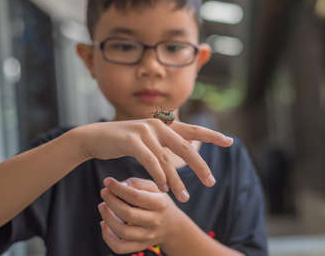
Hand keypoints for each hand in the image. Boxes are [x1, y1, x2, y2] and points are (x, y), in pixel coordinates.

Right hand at [75, 119, 232, 201]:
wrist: (94, 138)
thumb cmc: (123, 142)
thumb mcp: (147, 141)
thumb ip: (165, 145)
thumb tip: (184, 154)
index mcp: (164, 126)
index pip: (193, 131)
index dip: (212, 136)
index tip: (230, 141)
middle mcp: (158, 125)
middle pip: (186, 147)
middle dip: (200, 166)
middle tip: (211, 182)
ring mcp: (145, 131)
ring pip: (167, 159)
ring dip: (177, 181)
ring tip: (185, 197)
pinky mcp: (132, 140)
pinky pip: (150, 161)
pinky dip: (158, 177)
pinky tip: (164, 189)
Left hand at [98, 177, 184, 254]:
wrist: (173, 226)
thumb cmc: (159, 203)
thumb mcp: (155, 188)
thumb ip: (138, 183)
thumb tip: (119, 185)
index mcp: (160, 204)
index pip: (136, 196)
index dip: (119, 188)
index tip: (107, 181)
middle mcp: (155, 221)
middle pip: (128, 214)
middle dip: (111, 201)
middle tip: (104, 192)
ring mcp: (148, 236)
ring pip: (122, 231)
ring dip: (107, 218)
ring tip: (102, 206)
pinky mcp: (140, 246)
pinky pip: (120, 247)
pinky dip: (108, 237)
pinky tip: (104, 224)